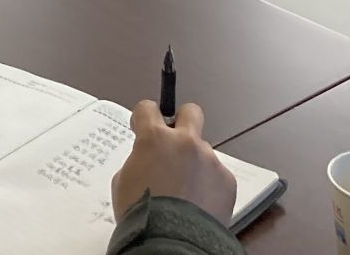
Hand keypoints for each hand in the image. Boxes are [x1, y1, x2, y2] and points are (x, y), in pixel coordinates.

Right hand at [110, 101, 236, 225]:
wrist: (171, 241)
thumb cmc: (141, 214)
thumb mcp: (123, 182)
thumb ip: (138, 161)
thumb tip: (147, 161)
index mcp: (155, 139)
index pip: (148, 108)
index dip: (144, 117)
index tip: (142, 127)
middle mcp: (185, 143)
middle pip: (191, 112)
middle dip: (182, 121)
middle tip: (174, 142)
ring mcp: (209, 160)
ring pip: (203, 153)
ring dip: (194, 166)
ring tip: (185, 193)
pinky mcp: (226, 180)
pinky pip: (216, 176)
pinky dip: (208, 187)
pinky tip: (199, 205)